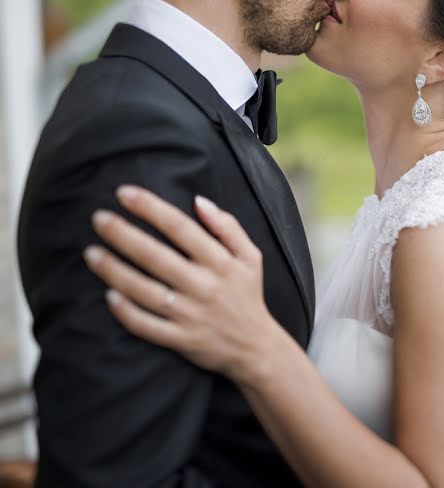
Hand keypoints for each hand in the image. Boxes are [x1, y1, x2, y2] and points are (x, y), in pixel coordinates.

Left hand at [84, 185, 280, 382]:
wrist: (255, 347)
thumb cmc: (247, 296)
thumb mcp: (250, 257)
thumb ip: (228, 226)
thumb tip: (200, 201)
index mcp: (221, 262)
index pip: (181, 228)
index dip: (151, 208)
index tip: (125, 194)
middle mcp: (204, 286)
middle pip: (155, 256)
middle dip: (123, 234)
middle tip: (98, 218)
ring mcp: (190, 314)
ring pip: (144, 290)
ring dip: (114, 271)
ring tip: (91, 253)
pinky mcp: (180, 339)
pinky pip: (146, 325)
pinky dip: (126, 312)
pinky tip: (108, 296)